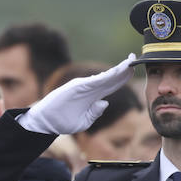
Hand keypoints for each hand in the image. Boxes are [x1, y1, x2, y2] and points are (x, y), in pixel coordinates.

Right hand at [18, 53, 136, 135]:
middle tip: (134, 58)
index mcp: (93, 96)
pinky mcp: (76, 87)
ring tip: (129, 63)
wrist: (46, 122)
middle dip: (123, 69)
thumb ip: (95, 112)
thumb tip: (104, 102)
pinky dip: (105, 77)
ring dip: (117, 71)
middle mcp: (89, 88)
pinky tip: (115, 73)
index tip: (134, 69)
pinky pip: (93, 82)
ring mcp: (83, 86)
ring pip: (104, 77)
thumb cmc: (64, 122)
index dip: (123, 77)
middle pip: (110, 77)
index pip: (112, 84)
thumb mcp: (84, 121)